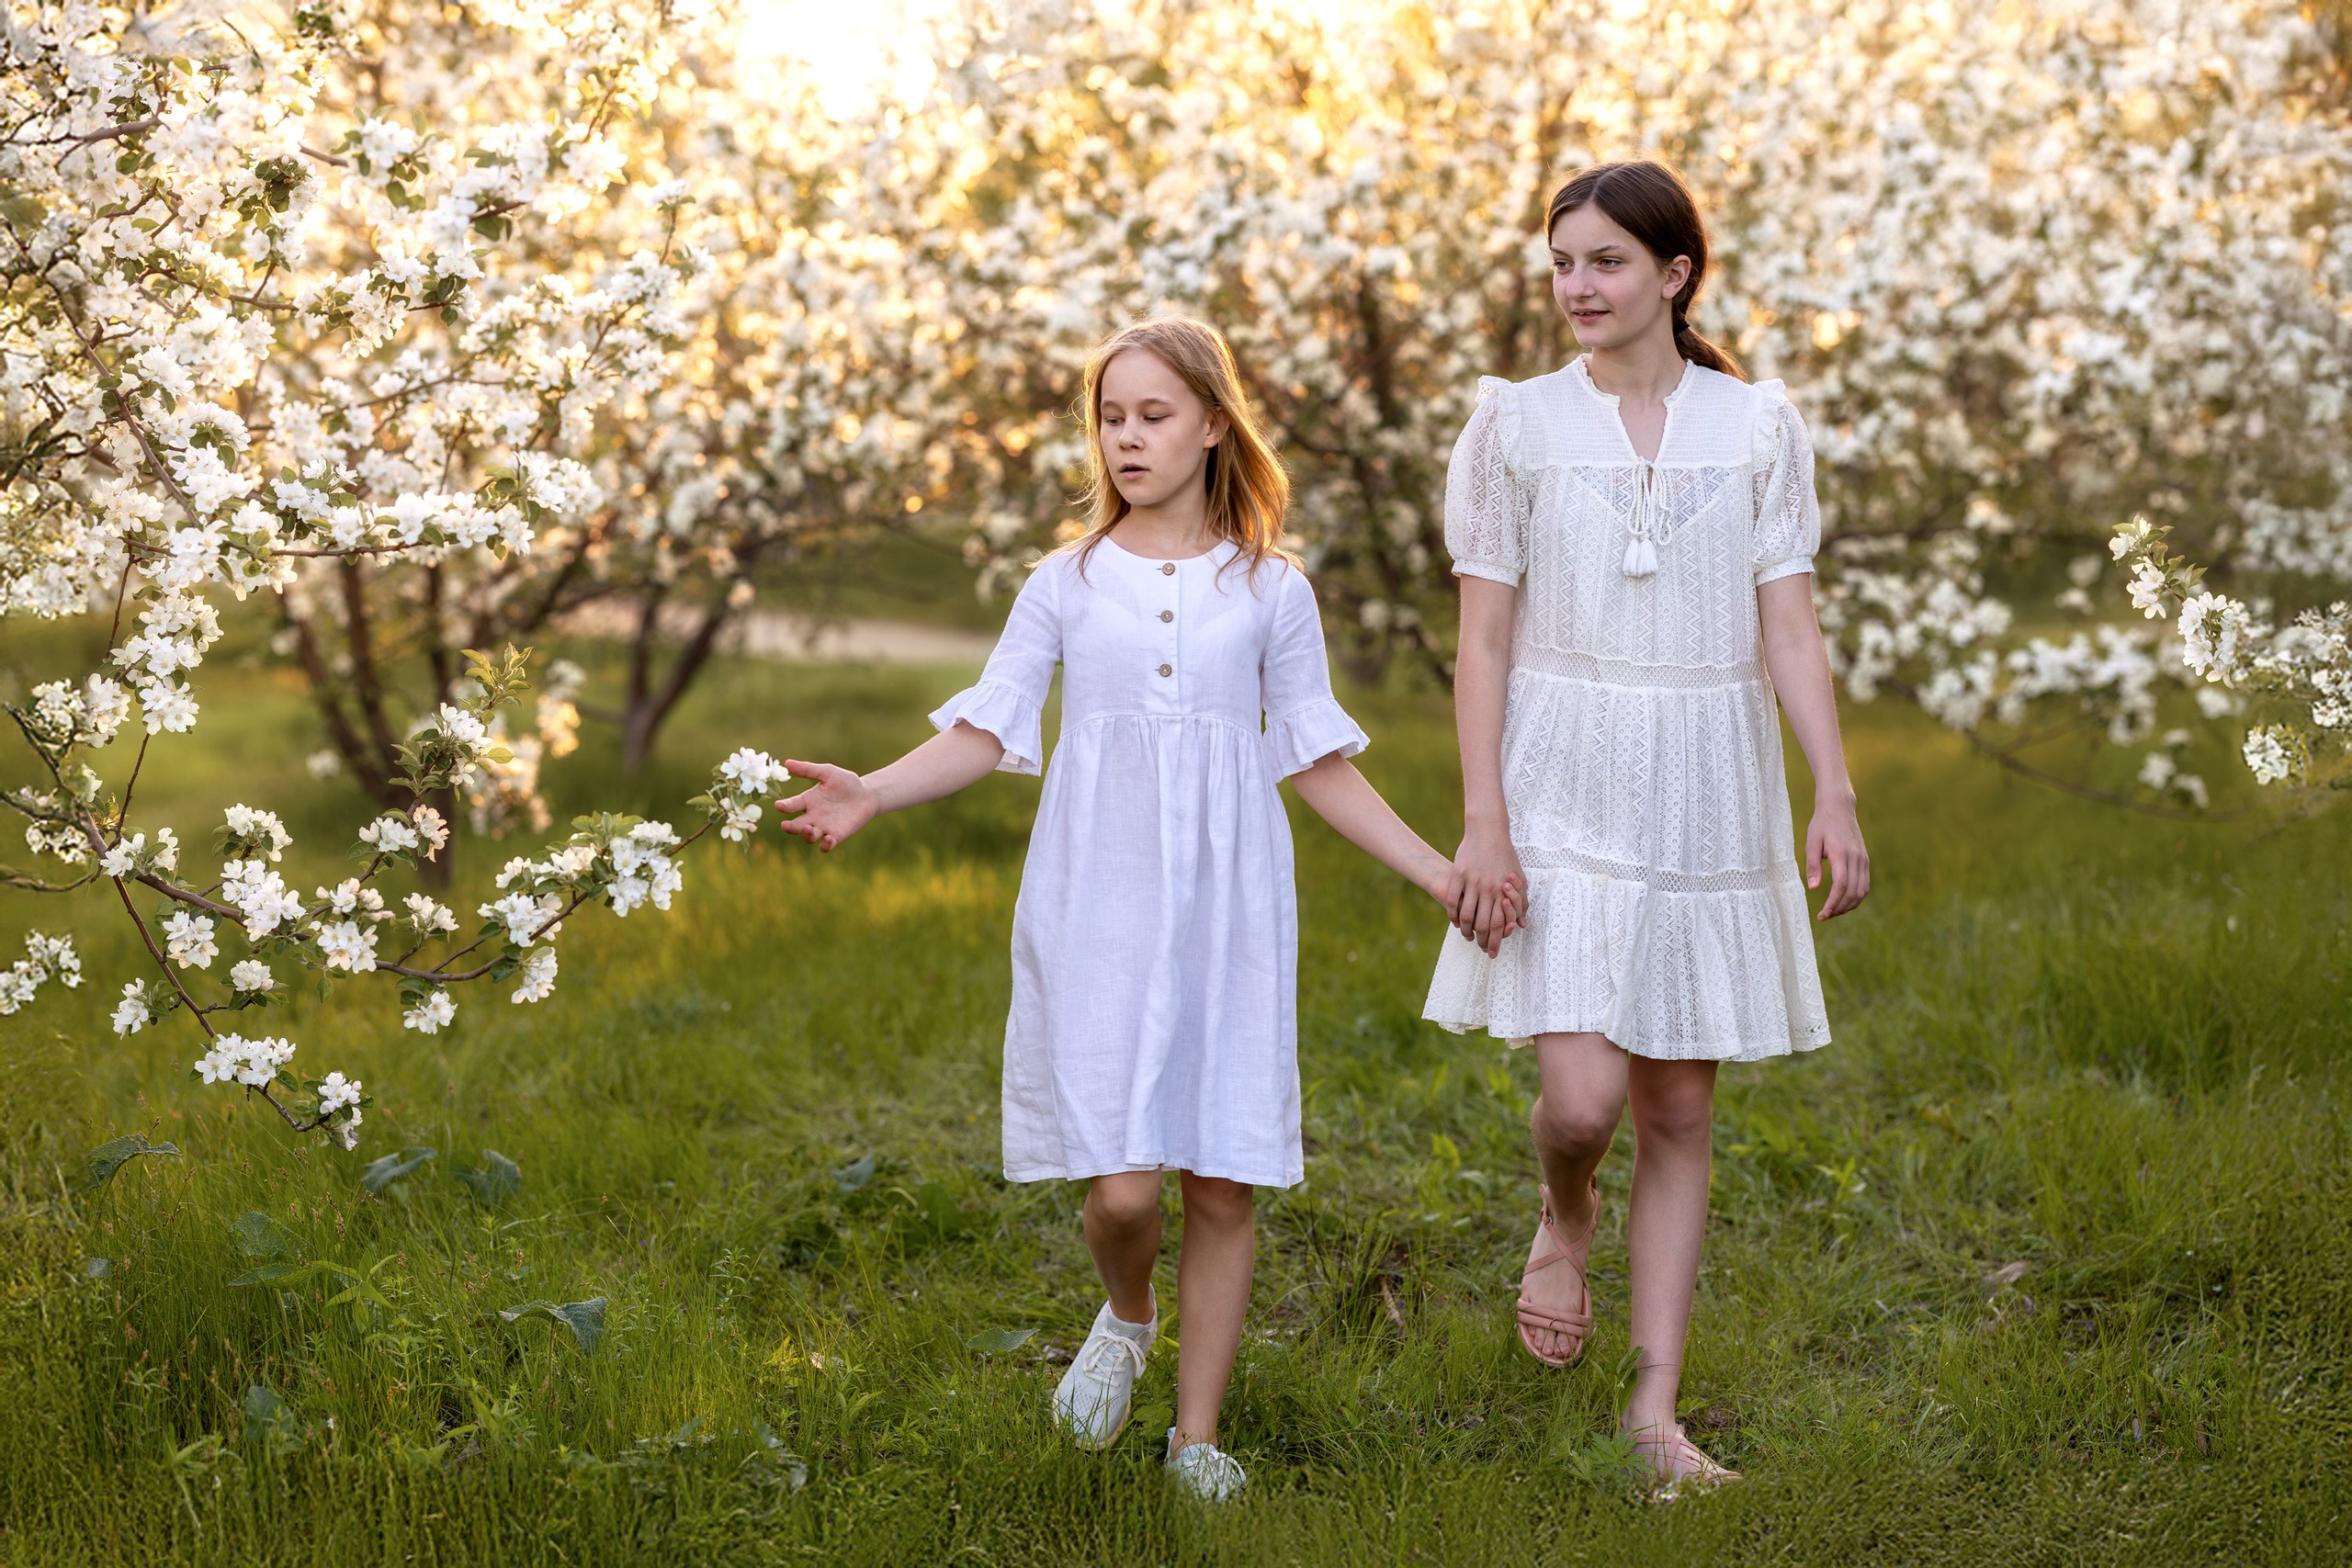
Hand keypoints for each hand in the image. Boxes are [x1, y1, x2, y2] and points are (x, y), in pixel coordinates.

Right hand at [773, 759, 877, 851]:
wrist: (867, 795)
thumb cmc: (846, 782)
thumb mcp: (827, 772)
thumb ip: (808, 770)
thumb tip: (787, 762)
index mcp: (808, 801)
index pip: (791, 805)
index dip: (784, 806)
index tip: (779, 805)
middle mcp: (812, 816)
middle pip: (796, 826)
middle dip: (790, 827)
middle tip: (785, 825)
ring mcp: (824, 827)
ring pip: (809, 837)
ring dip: (807, 835)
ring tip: (809, 828)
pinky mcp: (836, 836)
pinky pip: (826, 845)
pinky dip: (825, 845)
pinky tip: (828, 838)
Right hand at [1453, 821, 1528, 956]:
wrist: (1488, 831)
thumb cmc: (1505, 855)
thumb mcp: (1519, 877)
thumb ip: (1521, 901)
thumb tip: (1521, 924)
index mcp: (1504, 890)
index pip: (1499, 923)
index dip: (1495, 940)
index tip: (1493, 952)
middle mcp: (1488, 888)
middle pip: (1482, 923)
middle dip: (1481, 941)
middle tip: (1480, 949)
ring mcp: (1472, 881)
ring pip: (1466, 914)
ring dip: (1465, 930)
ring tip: (1467, 936)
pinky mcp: (1458, 874)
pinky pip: (1452, 900)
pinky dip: (1452, 914)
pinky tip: (1455, 921)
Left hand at [1805, 790, 1868, 918]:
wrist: (1839, 808)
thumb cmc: (1822, 825)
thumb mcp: (1811, 842)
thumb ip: (1812, 865)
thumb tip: (1813, 888)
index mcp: (1842, 853)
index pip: (1841, 885)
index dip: (1833, 902)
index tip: (1823, 914)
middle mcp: (1856, 858)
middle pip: (1853, 892)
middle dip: (1839, 908)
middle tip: (1824, 916)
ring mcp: (1863, 860)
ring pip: (1862, 891)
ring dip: (1848, 905)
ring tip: (1833, 912)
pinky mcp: (1865, 860)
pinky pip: (1864, 884)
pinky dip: (1856, 897)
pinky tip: (1843, 902)